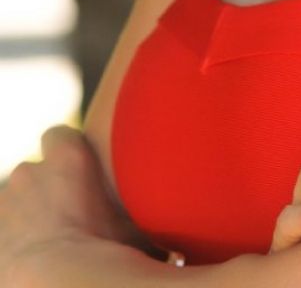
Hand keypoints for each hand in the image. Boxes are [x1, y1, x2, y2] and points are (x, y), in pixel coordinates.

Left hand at [0, 125, 144, 284]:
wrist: (61, 283)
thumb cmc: (109, 251)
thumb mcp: (141, 223)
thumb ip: (145, 207)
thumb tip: (174, 217)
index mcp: (66, 158)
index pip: (59, 136)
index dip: (68, 154)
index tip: (83, 178)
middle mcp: (29, 174)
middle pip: (34, 174)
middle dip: (47, 194)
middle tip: (70, 224)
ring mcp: (3, 207)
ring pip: (14, 208)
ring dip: (27, 222)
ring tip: (50, 251)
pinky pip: (3, 237)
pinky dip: (13, 247)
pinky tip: (33, 266)